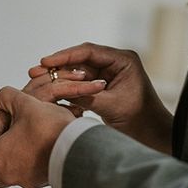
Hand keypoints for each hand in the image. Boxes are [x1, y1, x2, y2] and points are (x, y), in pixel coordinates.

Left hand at [0, 87, 73, 187]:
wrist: (79, 146)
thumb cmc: (50, 129)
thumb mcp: (25, 103)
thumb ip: (7, 97)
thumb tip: (2, 99)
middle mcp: (9, 174)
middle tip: (9, 142)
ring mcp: (28, 181)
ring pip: (14, 176)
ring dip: (18, 161)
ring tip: (30, 140)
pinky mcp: (44, 182)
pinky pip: (33, 175)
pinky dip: (35, 163)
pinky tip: (45, 146)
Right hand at [27, 42, 172, 153]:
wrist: (151, 135)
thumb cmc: (139, 120)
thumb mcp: (111, 106)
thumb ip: (87, 96)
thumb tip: (61, 90)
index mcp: (123, 60)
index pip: (89, 52)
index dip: (65, 56)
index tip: (46, 61)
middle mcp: (115, 62)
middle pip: (81, 59)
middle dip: (58, 65)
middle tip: (36, 70)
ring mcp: (108, 73)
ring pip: (78, 70)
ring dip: (60, 76)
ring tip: (37, 78)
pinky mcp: (102, 85)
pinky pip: (81, 82)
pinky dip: (67, 86)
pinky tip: (50, 89)